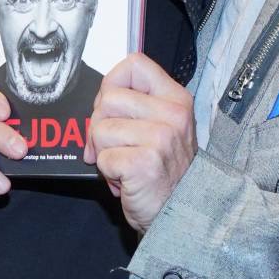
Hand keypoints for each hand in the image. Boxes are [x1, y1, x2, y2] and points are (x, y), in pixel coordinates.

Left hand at [83, 53, 195, 233]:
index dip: (112, 84)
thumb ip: (136, 107)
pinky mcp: (145, 163)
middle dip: (101, 125)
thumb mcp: (161, 128)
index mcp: (176, 99)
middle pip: (108, 98)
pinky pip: (103, 158)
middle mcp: (173, 115)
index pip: (134, 64)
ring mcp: (161, 138)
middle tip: (117, 147)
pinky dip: (108, 173)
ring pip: (100, 128)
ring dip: (104, 152)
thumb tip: (98, 101)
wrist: (180, 214)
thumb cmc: (164, 173)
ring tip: (125, 164)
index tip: (113, 108)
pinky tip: (127, 179)